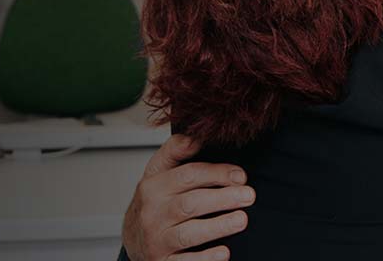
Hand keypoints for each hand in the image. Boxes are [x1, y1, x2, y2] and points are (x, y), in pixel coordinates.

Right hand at [123, 134, 254, 260]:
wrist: (132, 238)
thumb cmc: (154, 201)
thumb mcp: (158, 172)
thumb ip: (175, 150)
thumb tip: (195, 135)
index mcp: (153, 187)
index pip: (187, 176)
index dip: (217, 174)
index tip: (241, 176)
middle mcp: (153, 214)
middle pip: (190, 204)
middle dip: (222, 199)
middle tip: (249, 196)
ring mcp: (157, 240)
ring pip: (188, 234)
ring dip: (217, 226)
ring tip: (242, 219)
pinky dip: (205, 259)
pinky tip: (224, 252)